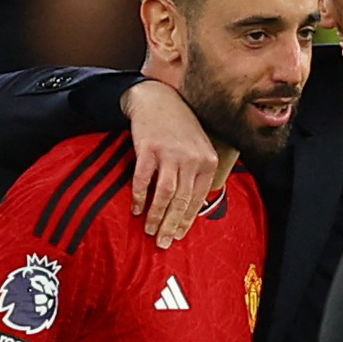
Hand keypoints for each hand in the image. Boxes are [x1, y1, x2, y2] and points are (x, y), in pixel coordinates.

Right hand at [121, 80, 218, 246]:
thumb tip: (195, 207)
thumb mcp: (199, 147)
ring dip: (155, 215)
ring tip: (148, 230)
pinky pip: (143, 179)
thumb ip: (198, 173)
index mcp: (207, 161)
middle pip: (182, 201)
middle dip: (170, 225)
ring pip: (165, 194)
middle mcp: (192, 159)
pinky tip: (135, 208)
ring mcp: (170, 153)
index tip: (177, 236)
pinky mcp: (149, 148)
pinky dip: (139, 196)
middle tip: (161, 243)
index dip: (187, 220)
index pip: (198, 199)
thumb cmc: (179, 127)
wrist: (157, 99)